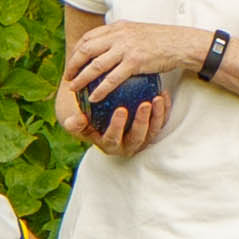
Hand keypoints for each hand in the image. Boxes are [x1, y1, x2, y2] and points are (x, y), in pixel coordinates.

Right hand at [55, 66, 171, 156]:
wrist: (103, 119)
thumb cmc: (88, 120)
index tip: (120, 110)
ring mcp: (143, 139)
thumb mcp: (78, 123)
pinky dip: (164, 108)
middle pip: (138, 137)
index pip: (114, 138)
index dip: (117, 126)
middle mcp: (128, 146)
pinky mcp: (153, 130)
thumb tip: (77, 119)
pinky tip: (162, 92)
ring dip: (157, 114)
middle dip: (142, 122)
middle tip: (145, 104)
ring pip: (153, 130)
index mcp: (110, 145)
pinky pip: (161, 120)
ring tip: (157, 97)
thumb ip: (75, 123)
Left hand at [66, 19, 202, 99]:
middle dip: (73, 64)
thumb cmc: (162, 40)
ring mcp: (126, 49)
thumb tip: (109, 47)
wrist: (180, 43)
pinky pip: (112, 79)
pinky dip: (100, 89)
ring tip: (74, 88)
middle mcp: (119, 36)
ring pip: (95, 65)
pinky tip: (93, 98)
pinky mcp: (134, 62)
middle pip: (86, 50)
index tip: (73, 61)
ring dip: (81, 78)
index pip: (89, 37)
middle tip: (68, 77)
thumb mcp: (138, 32)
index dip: (77, 50)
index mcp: (118, 27)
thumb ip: (122, 37)